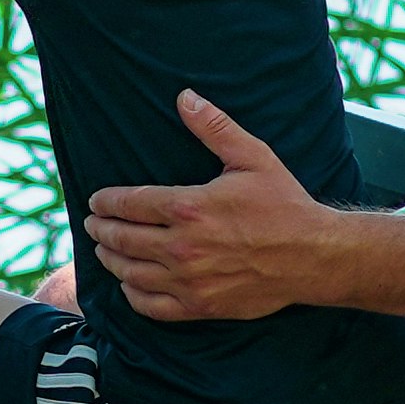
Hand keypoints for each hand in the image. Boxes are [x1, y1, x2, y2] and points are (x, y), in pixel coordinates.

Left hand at [81, 91, 327, 324]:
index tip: (95, 201)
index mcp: (189, 207)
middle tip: (91, 225)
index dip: (106, 202)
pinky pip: (151, 306)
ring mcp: (189, 280)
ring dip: (111, 260)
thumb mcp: (252, 157)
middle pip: (123, 238)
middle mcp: (182, 246)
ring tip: (103, 251)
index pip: (130, 204)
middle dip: (100, 230)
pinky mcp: (200, 306)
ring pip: (131, 272)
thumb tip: (184, 97)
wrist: (312, 256)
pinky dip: (133, 295)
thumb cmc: (283, 204)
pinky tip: (129, 285)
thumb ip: (214, 127)